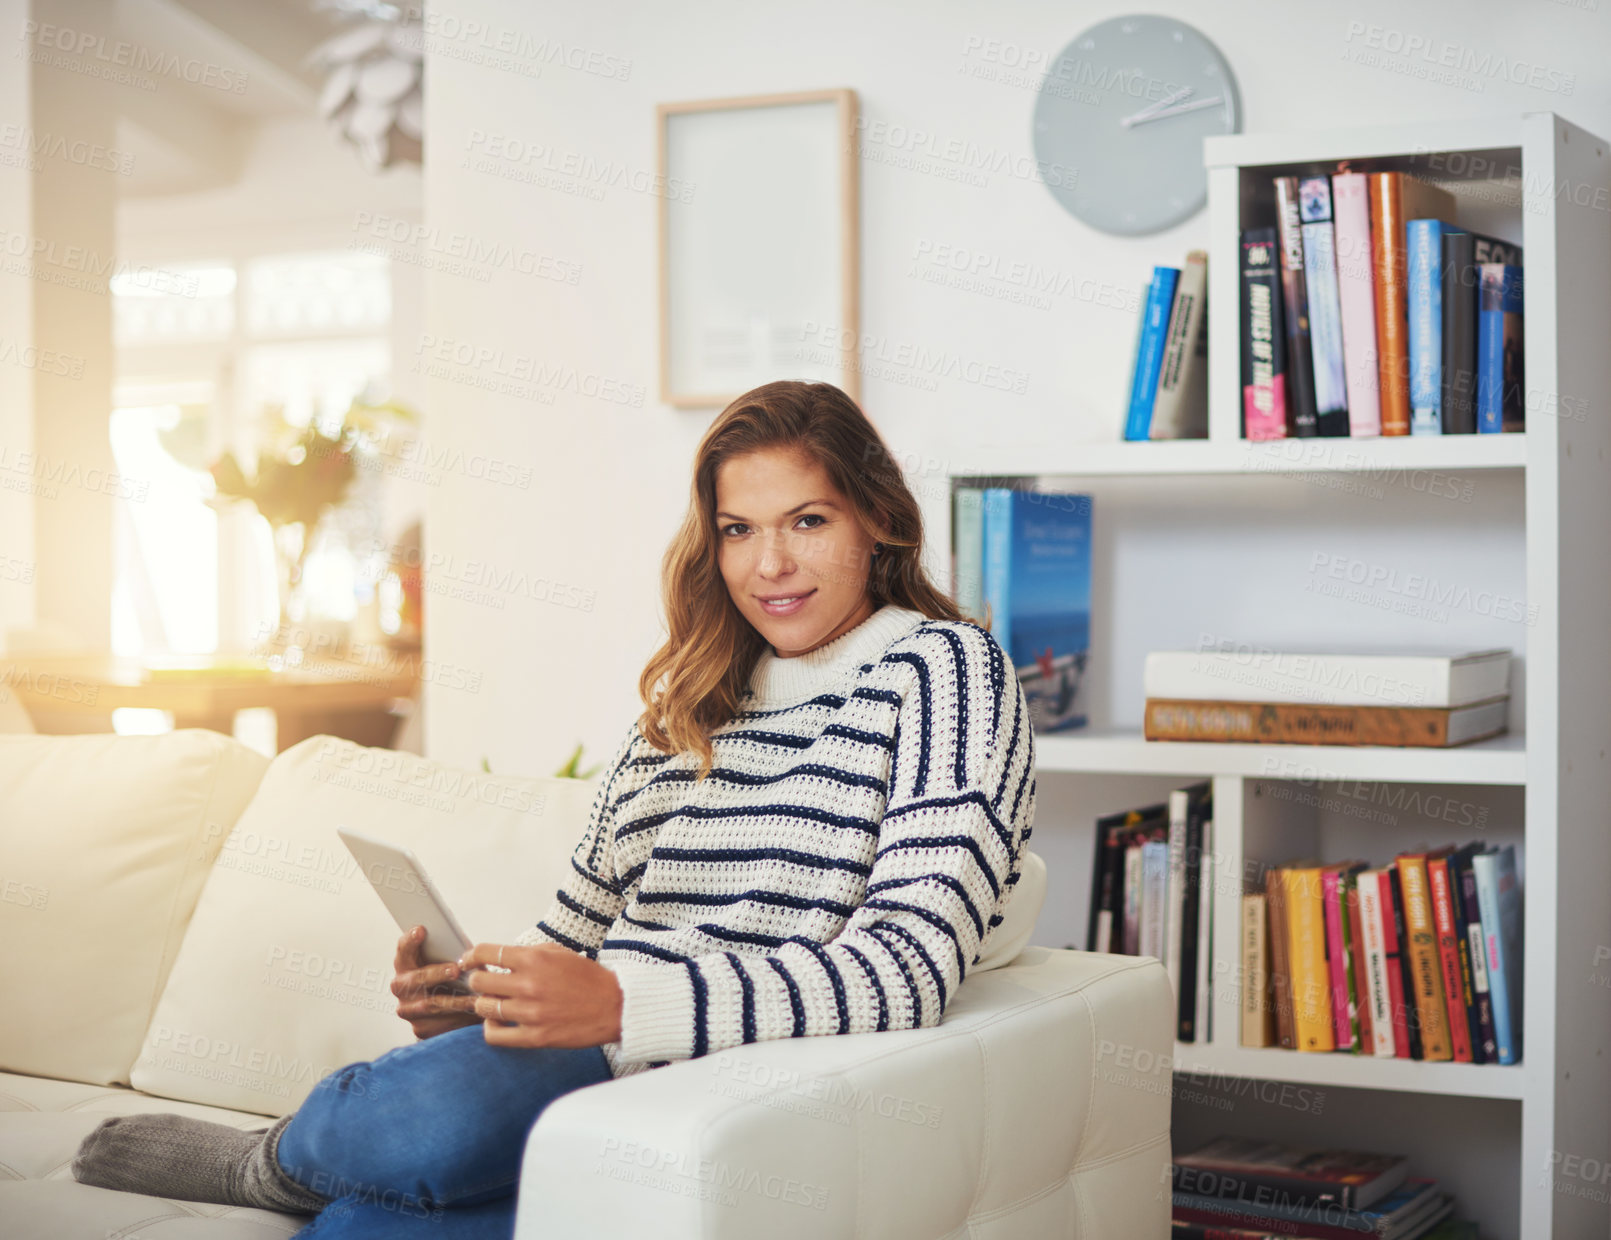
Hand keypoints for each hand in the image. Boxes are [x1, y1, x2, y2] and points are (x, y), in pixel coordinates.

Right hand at [390, 925, 481, 1039]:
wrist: (451, 1013)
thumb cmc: (453, 979)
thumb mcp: (451, 963)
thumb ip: (452, 955)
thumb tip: (469, 952)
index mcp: (406, 965)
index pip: (404, 950)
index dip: (410, 940)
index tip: (421, 929)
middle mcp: (401, 988)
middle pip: (416, 979)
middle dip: (437, 973)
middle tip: (456, 969)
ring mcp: (408, 1010)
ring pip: (431, 1005)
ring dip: (456, 1000)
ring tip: (476, 998)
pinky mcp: (421, 1029)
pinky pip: (441, 1025)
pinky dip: (460, 1019)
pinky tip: (475, 1014)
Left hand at [457, 942, 623, 1048]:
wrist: (615, 1006)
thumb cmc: (588, 979)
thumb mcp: (560, 953)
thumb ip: (529, 953)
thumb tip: (500, 958)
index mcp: (534, 959)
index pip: (486, 953)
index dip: (471, 956)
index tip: (468, 961)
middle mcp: (528, 984)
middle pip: (479, 981)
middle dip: (478, 980)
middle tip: (483, 982)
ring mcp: (530, 1012)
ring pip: (483, 1008)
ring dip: (484, 1004)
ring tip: (493, 1002)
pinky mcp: (534, 1036)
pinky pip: (494, 1035)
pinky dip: (490, 1028)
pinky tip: (498, 1022)